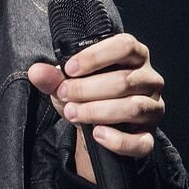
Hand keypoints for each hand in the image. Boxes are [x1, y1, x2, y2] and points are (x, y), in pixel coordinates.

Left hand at [27, 33, 164, 177]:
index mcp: (134, 55)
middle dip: (88, 89)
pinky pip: (141, 141)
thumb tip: (36, 72)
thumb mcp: (67, 82)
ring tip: (72, 112)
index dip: (96, 56)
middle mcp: (149, 79)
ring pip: (134, 107)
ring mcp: (153, 108)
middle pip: (125, 80)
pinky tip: (97, 134)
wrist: (94, 125)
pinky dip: (118, 140)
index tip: (69, 69)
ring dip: (98, 111)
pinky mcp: (149, 135)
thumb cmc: (86, 93)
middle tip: (64, 94)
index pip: (125, 46)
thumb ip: (53, 76)